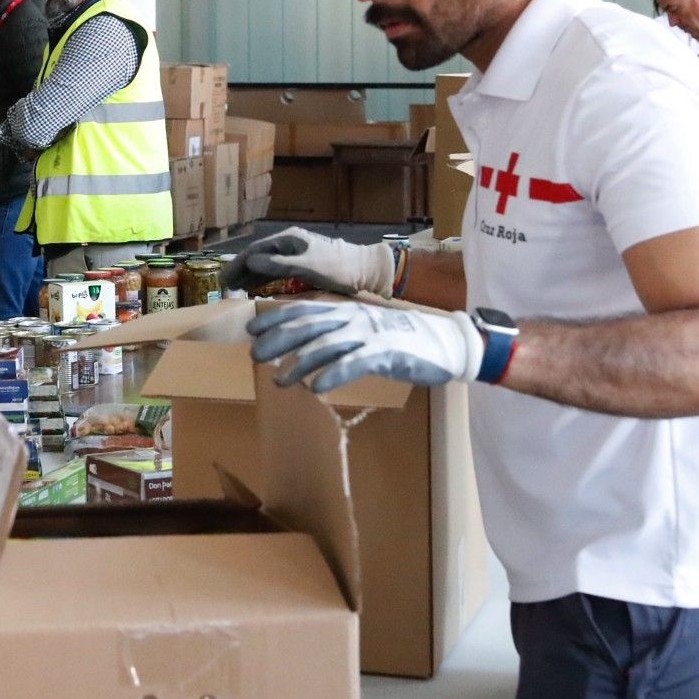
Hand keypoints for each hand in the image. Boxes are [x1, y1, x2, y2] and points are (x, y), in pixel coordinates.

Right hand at [223, 227, 395, 296]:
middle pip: (258, 256)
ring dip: (250, 275)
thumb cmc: (338, 267)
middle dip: (240, 270)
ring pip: (266, 264)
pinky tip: (255, 288)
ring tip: (234, 288)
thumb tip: (250, 260)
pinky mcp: (303, 266)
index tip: (223, 278)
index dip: (238, 263)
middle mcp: (289, 244)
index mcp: (288, 240)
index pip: (255, 250)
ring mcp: (296, 255)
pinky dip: (264, 279)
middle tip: (224, 285)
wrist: (366, 270)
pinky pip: (276, 271)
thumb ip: (277, 263)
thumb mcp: (307, 265)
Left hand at [246, 300, 483, 393]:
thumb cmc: (401, 338)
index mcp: (347, 311)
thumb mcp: (364, 330)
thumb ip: (336, 335)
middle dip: (278, 340)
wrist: (447, 342)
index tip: (252, 329)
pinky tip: (315, 387)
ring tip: (279, 380)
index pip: (304, 310)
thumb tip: (303, 347)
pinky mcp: (387, 353)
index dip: (276, 319)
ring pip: (326, 345)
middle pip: (308, 326)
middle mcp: (354, 318)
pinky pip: (355, 363)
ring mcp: (370, 334)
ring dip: (299, 363)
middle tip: (255, 355)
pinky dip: (333, 374)